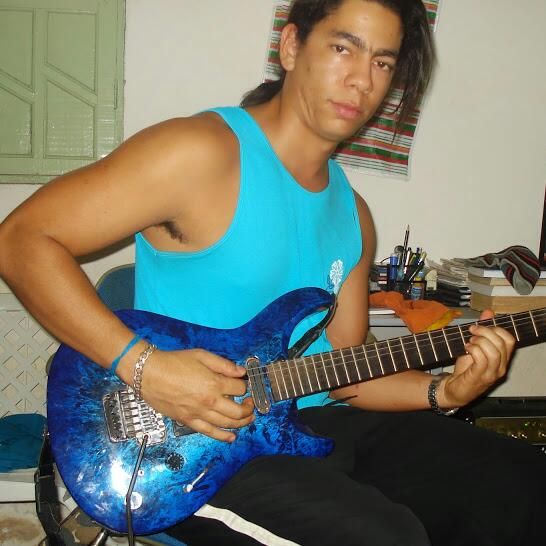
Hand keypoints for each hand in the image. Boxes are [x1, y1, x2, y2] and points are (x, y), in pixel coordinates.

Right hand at [140, 349, 254, 441]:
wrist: (149, 374)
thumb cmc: (175, 362)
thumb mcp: (201, 355)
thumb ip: (223, 364)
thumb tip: (241, 372)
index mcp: (214, 383)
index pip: (239, 388)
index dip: (244, 385)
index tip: (243, 383)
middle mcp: (209, 401)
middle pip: (238, 411)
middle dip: (248, 408)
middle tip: (250, 404)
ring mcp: (199, 414)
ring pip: (227, 424)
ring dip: (241, 423)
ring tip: (248, 419)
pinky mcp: (188, 421)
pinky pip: (209, 432)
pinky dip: (223, 437)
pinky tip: (231, 437)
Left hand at [437, 309, 515, 407]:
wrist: (454, 390)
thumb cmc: (465, 369)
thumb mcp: (474, 347)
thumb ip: (482, 331)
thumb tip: (488, 312)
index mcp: (502, 359)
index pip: (510, 340)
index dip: (496, 329)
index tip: (481, 326)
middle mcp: (500, 367)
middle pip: (502, 343)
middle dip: (486, 332)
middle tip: (472, 330)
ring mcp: (491, 373)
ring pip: (494, 351)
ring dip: (480, 341)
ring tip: (469, 341)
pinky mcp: (479, 377)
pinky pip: (482, 360)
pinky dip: (473, 350)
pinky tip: (466, 348)